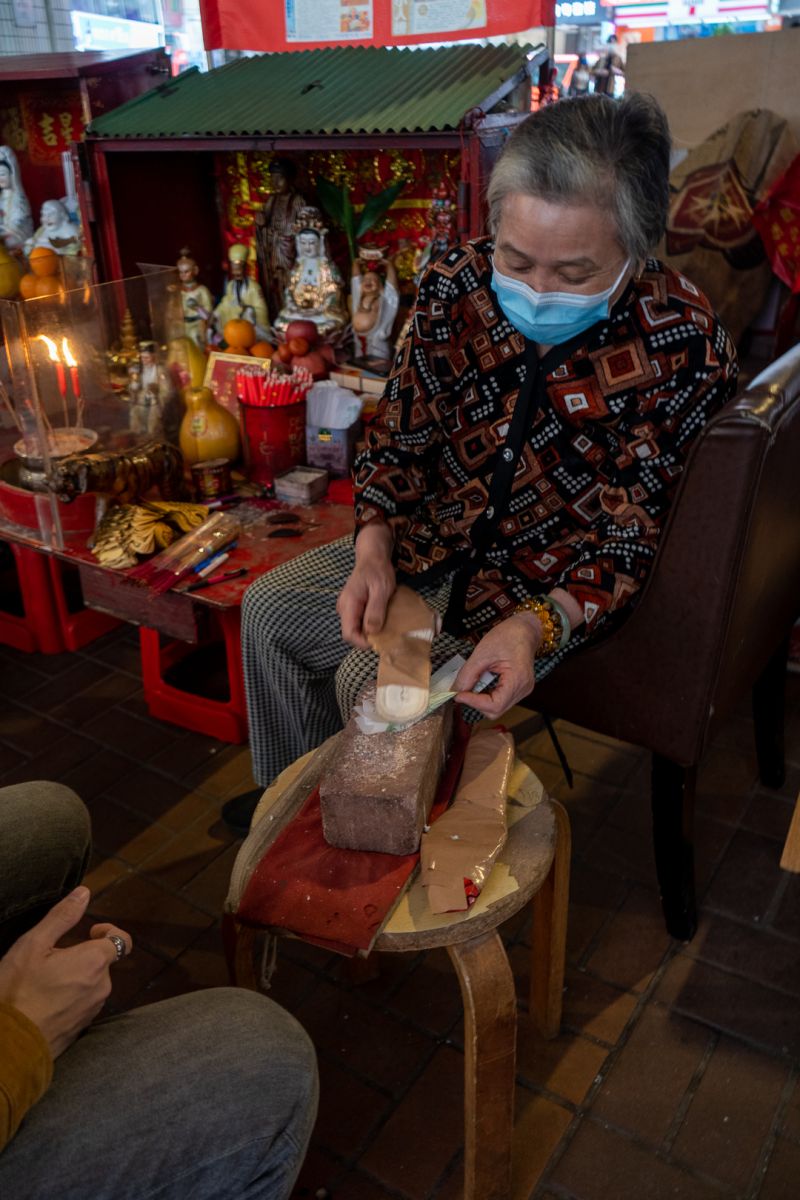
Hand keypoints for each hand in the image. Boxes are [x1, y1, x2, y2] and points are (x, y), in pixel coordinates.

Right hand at [0, 886, 131, 1058]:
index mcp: (95, 962)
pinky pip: (82, 1004)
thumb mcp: (34, 944)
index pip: (121, 941)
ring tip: (44, 982)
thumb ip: (62, 916)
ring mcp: (93, 1011)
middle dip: (83, 956)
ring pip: (92, 984)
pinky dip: (70, 998)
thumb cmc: (18, 990)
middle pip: (102, 962)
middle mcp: (102, 987)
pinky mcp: (81, 1029)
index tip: (88, 931)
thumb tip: (84, 892)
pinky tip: (45, 1001)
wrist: (8, 1046)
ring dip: (76, 977)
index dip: (108, 932)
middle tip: (52, 959)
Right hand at [336, 522, 394, 648]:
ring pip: (355, 628)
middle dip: (367, 639)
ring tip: (385, 628)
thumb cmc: (378, 571)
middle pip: (351, 633)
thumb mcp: (381, 589)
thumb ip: (375, 610)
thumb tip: (372, 632)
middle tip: (386, 637)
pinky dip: (370, 625)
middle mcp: (343, 608)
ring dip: (369, 632)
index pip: (349, 634)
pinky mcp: (353, 607)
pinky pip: (359, 622)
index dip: (363, 643)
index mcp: (348, 604)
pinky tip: (381, 621)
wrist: (372, 557)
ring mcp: (347, 607)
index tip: (380, 643)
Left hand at [454, 613, 540, 718]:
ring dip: (481, 700)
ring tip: (473, 682)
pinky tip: (482, 682)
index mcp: (518, 680)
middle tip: (462, 690)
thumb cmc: (507, 636)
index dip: (474, 703)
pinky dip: (487, 695)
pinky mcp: (519, 689)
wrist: (524, 629)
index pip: (495, 705)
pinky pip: (501, 700)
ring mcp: (523, 690)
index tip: (458, 694)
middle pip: (496, 710)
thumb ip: (468, 674)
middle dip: (476, 703)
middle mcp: (523, 690)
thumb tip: (456, 690)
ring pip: (497, 707)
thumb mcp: (483, 652)